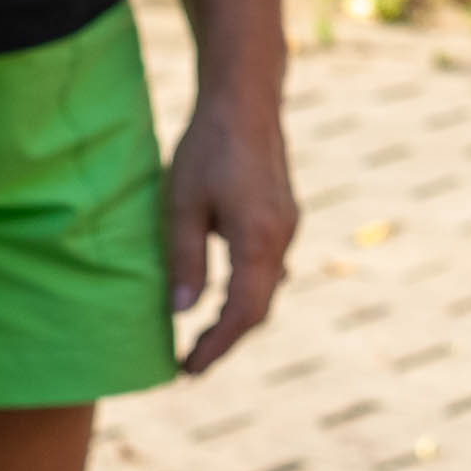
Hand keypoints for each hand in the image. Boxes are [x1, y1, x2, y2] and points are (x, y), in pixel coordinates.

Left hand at [164, 93, 300, 376]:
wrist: (246, 100)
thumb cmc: (207, 148)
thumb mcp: (182, 205)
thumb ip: (185, 261)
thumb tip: (183, 313)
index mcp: (258, 240)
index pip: (242, 313)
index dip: (217, 347)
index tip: (188, 370)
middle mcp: (281, 239)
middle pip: (259, 307)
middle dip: (226, 339)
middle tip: (190, 363)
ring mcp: (287, 226)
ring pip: (267, 288)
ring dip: (237, 316)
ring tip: (202, 336)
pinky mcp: (284, 215)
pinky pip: (269, 267)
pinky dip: (247, 290)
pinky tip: (223, 294)